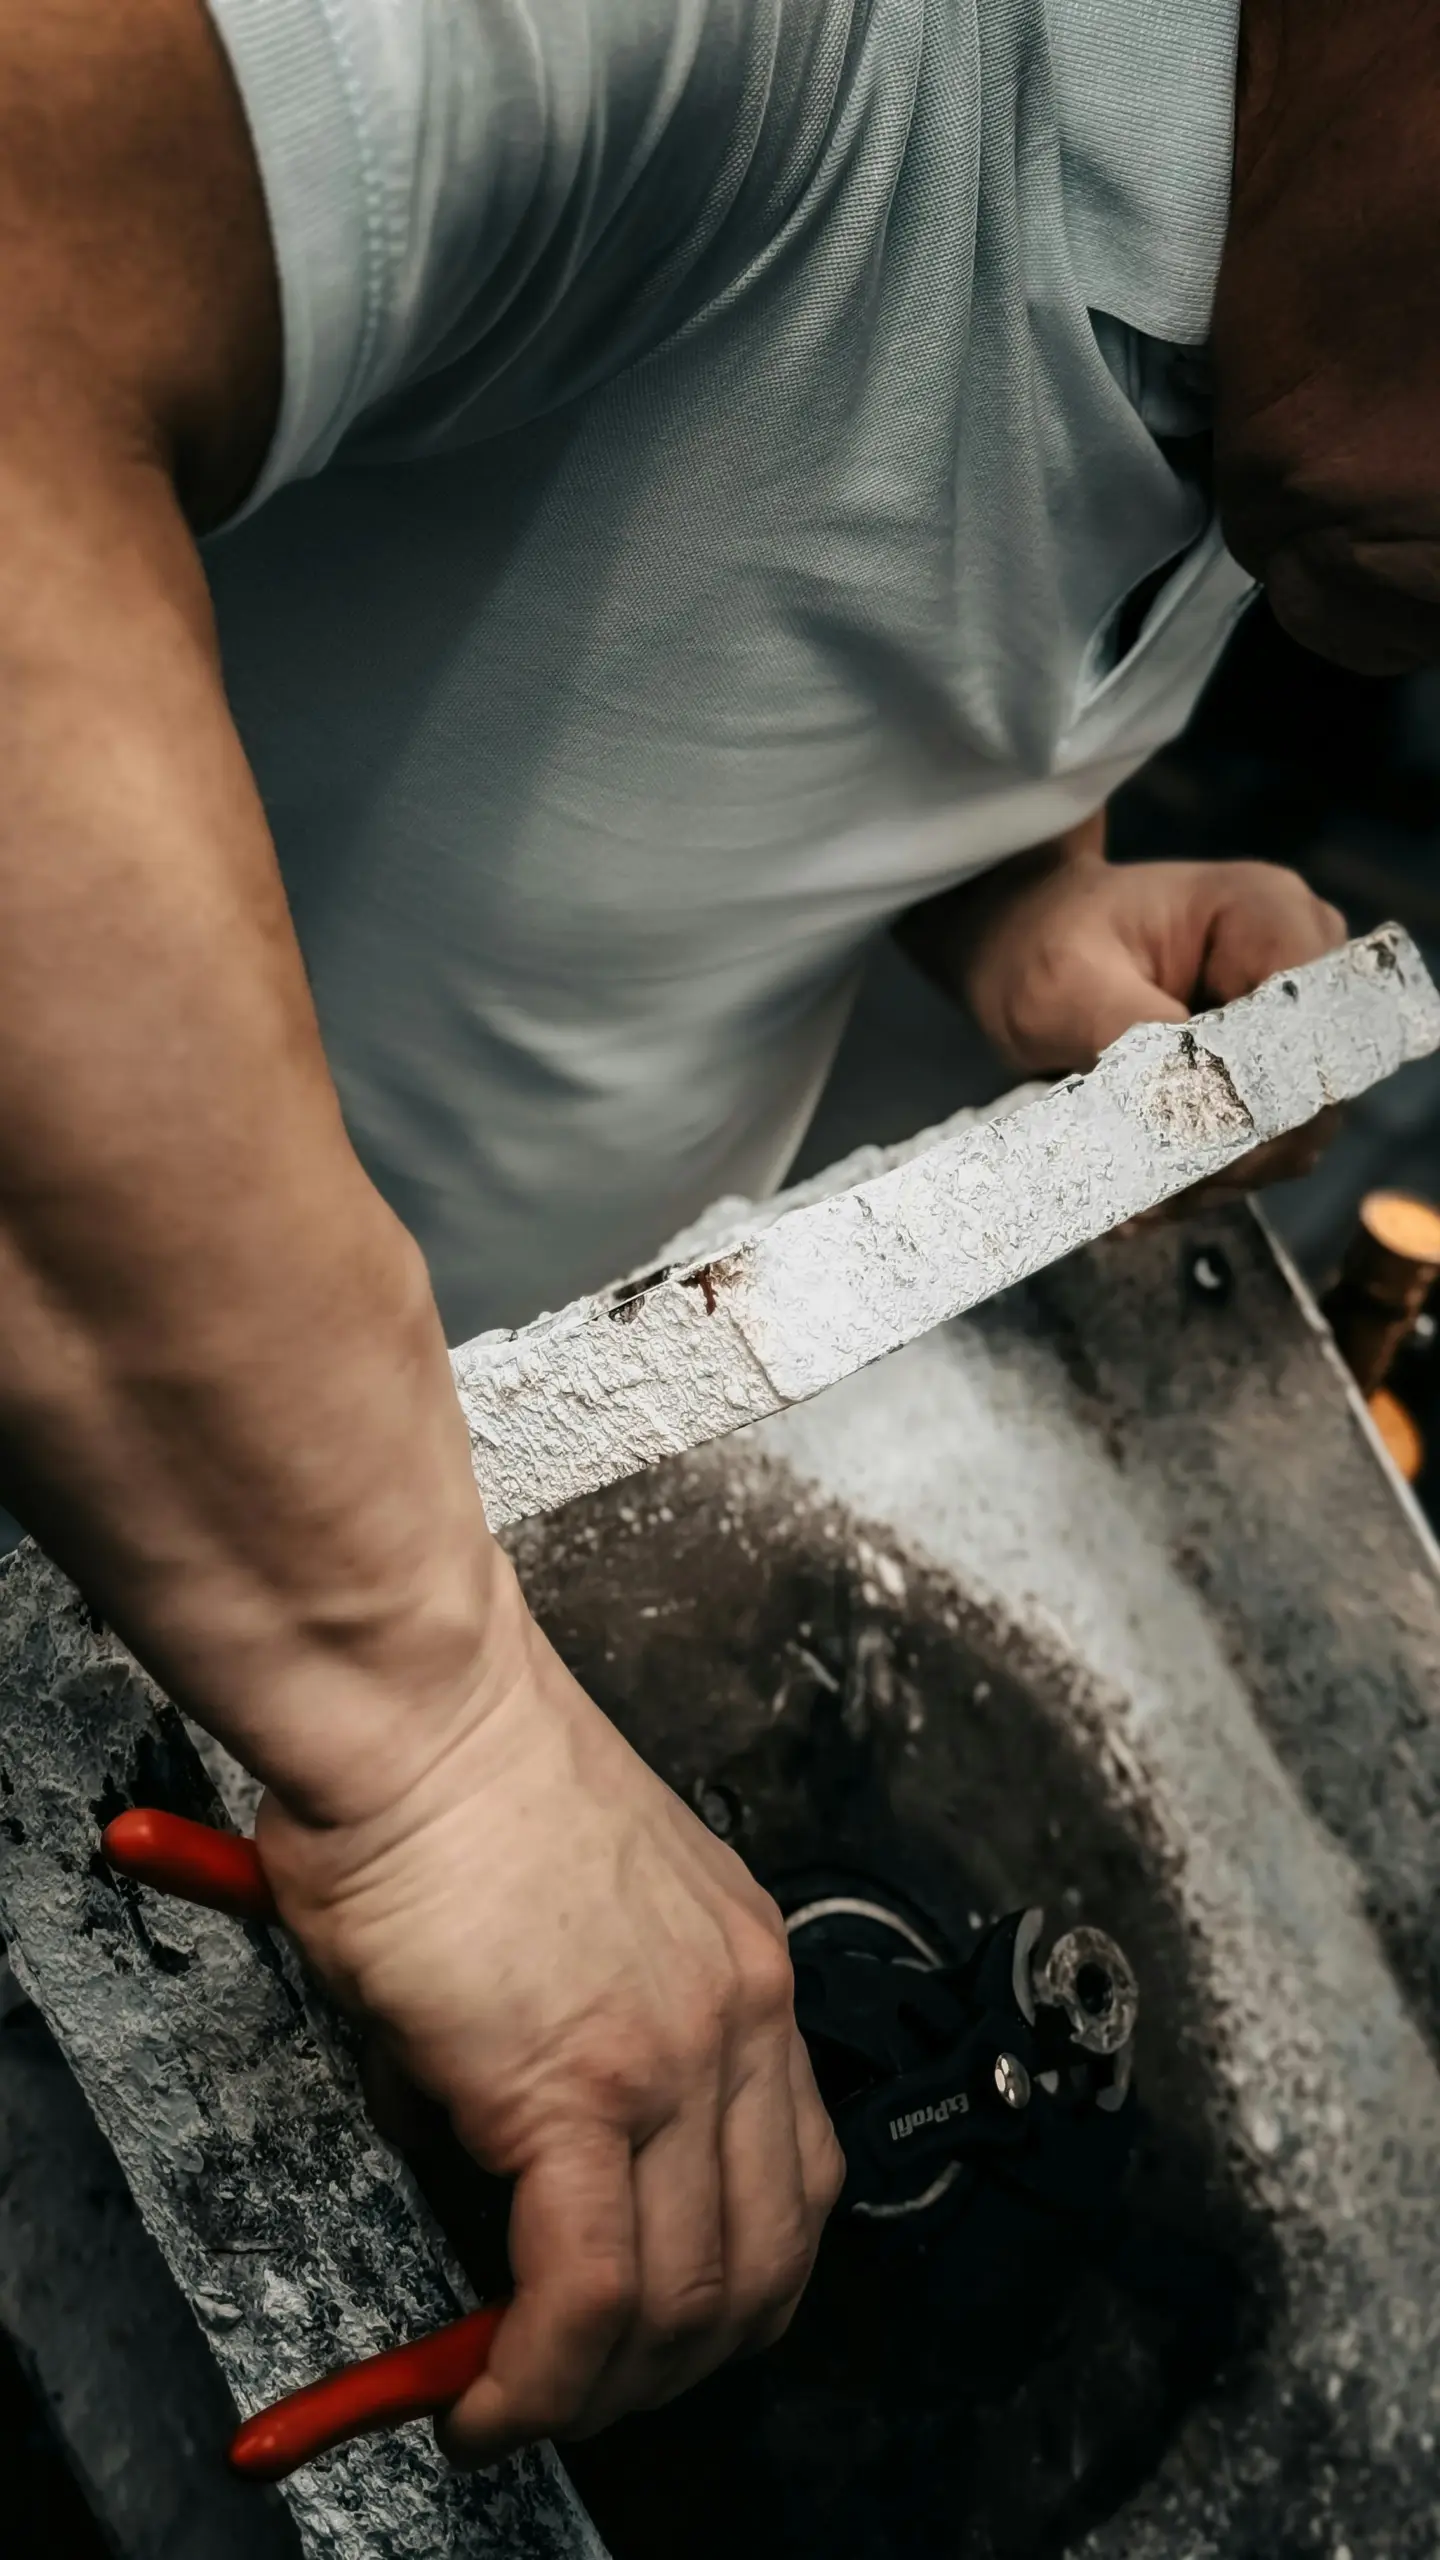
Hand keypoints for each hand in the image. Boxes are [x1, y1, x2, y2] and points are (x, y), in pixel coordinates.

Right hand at [254, 1558, 842, 2461]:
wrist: (414, 1707)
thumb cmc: (453, 1779)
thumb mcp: (567, 1918)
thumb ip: (566, 2038)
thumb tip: (504, 2154)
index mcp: (743, 1967)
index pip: (797, 2178)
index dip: (731, 2287)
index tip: (657, 2329)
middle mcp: (739, 2011)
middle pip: (767, 2260)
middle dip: (678, 2366)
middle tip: (591, 2394)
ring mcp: (674, 2052)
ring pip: (694, 2296)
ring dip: (608, 2389)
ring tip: (522, 2404)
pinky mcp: (578, 2083)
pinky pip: (590, 2291)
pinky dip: (543, 2377)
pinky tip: (489, 2396)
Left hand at [945, 848, 1347, 1197]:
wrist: (1024, 949)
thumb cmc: (1040, 943)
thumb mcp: (1065, 985)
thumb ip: (1136, 1037)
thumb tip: (1195, 1109)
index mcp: (1268, 916)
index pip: (1312, 1024)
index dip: (1266, 1097)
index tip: (1192, 1148)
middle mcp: (1297, 971)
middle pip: (1309, 1094)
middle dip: (1232, 1154)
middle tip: (1149, 1190)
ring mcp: (1288, 1031)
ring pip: (1285, 1138)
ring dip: (1209, 1178)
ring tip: (1130, 1196)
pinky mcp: (1263, 1079)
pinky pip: (1253, 1151)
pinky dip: (1196, 1181)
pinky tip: (1138, 1194)